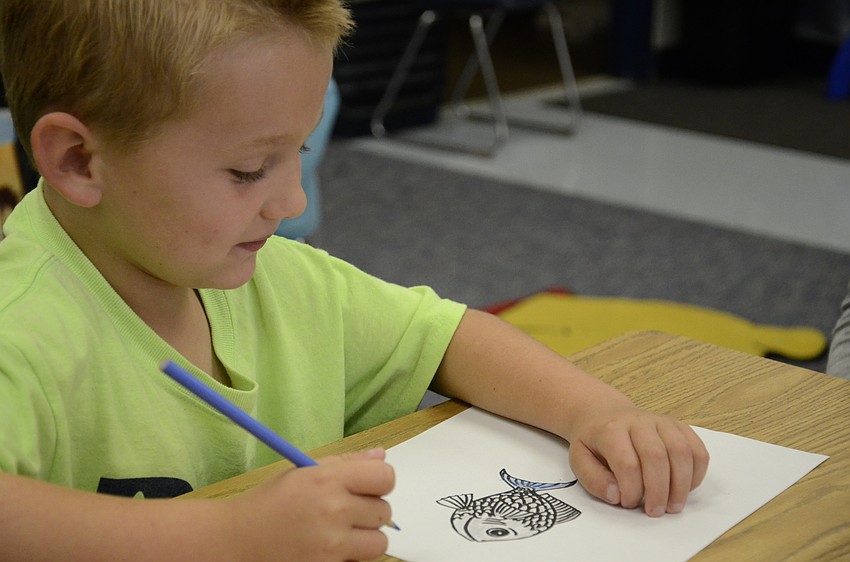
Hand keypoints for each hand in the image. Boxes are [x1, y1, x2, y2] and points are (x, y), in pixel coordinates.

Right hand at [226, 448, 394, 560]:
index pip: (385, 477)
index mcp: (327, 479)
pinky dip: (350, 558)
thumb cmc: (269, 502)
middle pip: (385, 512)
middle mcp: (333, 511)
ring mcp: (332, 546)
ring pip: (379, 543)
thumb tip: (382, 456)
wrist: (235, 541)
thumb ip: (346, 463)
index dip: (379, 482)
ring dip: (365, 539)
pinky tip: (329, 550)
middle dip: (370, 511)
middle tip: (346, 511)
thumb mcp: (303, 471)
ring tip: (339, 534)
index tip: (366, 487)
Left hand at [567, 404, 708, 516]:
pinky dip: (697, 473)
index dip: (631, 490)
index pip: (627, 463)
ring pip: (681, 452)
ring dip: (681, 485)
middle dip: (658, 491)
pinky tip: (685, 487)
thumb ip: (593, 480)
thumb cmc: (594, 441)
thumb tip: (616, 495)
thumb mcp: (579, 459)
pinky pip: (697, 449)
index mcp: (611, 430)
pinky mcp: (679, 427)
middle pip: (657, 457)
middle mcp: (639, 421)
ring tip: (673, 506)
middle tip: (655, 512)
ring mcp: (662, 422)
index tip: (627, 503)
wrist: (604, 414)